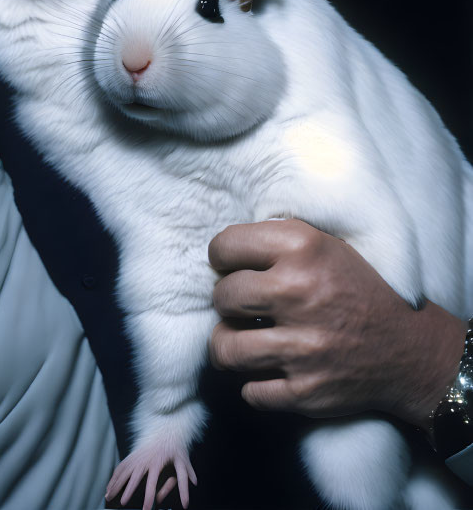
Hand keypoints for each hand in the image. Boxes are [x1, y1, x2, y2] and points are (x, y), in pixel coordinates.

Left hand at [207, 219, 466, 430]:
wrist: (409, 349)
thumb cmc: (357, 289)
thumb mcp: (325, 244)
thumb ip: (276, 240)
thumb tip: (224, 249)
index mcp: (302, 247)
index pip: (224, 245)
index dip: (222, 257)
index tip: (231, 266)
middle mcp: (299, 292)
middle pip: (222, 296)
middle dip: (226, 300)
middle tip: (241, 304)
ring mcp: (302, 346)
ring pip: (225, 348)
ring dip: (229, 343)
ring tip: (241, 337)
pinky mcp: (306, 391)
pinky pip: (251, 391)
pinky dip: (254, 384)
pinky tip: (267, 369)